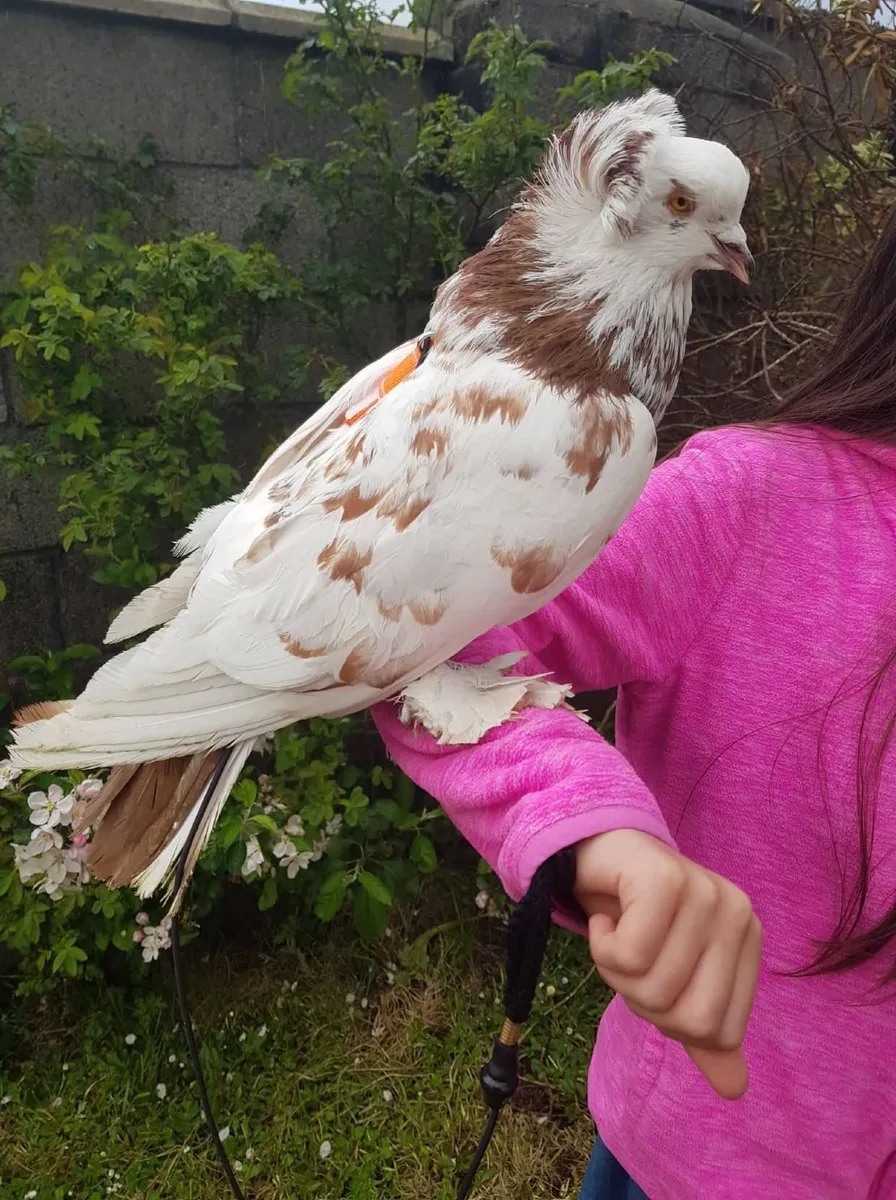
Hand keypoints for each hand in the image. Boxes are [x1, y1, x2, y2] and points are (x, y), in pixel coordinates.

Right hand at [573, 829, 761, 1099]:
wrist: (593, 851)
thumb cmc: (635, 916)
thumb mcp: (670, 977)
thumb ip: (701, 1028)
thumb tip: (734, 1090)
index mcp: (747, 940)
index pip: (718, 1033)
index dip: (669, 1020)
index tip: (653, 970)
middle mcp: (738, 914)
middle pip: (688, 1019)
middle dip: (640, 998)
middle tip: (629, 953)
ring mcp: (705, 892)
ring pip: (653, 987)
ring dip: (614, 970)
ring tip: (614, 932)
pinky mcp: (664, 879)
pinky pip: (630, 954)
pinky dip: (602, 945)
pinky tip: (605, 916)